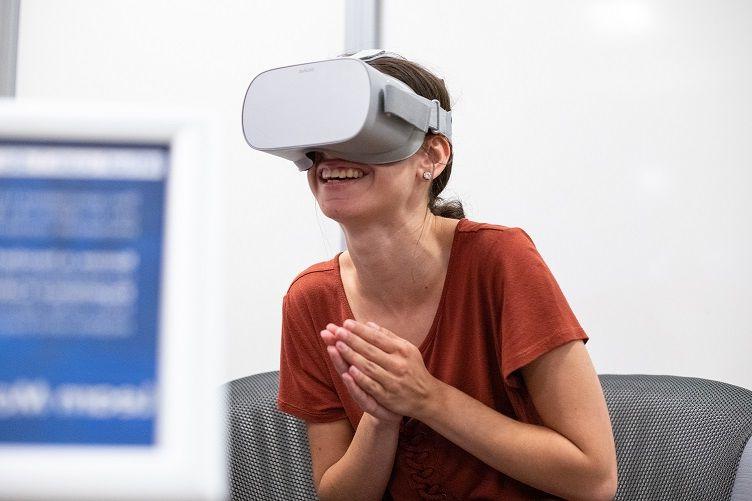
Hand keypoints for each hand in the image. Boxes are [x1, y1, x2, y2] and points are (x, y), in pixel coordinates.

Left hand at [322, 319, 439, 420]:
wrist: (426, 396)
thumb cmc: (412, 368)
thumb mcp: (407, 349)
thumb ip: (388, 336)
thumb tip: (369, 324)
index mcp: (402, 350)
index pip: (377, 338)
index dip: (360, 330)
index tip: (346, 323)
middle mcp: (398, 364)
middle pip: (370, 350)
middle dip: (352, 340)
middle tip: (337, 331)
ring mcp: (393, 381)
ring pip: (369, 367)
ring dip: (352, 356)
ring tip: (337, 345)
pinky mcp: (388, 396)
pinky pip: (372, 386)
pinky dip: (360, 378)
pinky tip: (348, 370)